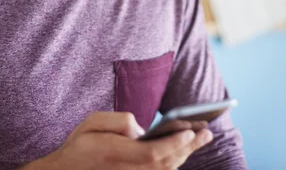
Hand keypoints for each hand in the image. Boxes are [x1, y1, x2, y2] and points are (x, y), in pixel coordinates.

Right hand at [18, 112, 213, 169]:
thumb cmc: (79, 145)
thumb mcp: (92, 122)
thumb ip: (119, 121)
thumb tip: (141, 129)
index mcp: (114, 154)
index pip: (151, 153)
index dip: (173, 144)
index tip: (189, 132)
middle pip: (165, 164)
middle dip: (188, 148)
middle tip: (206, 133)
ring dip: (185, 155)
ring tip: (200, 139)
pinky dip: (174, 163)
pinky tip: (184, 151)